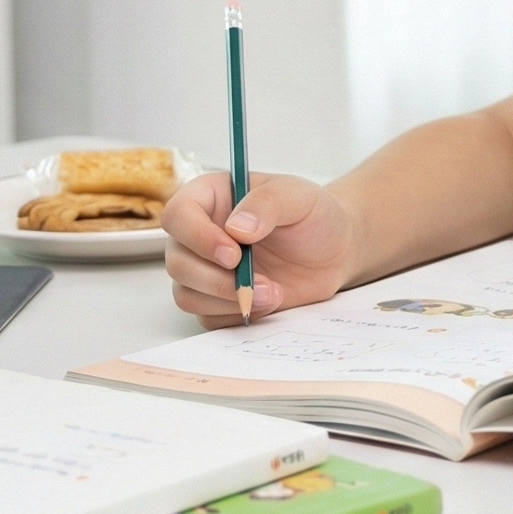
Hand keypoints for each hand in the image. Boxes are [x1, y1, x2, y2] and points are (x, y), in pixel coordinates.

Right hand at [160, 170, 359, 326]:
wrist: (335, 251)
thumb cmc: (314, 216)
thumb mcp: (299, 196)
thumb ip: (267, 204)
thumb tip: (237, 228)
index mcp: (211, 198)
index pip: (177, 215)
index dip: (197, 237)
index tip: (233, 254)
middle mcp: (200, 234)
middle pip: (177, 262)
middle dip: (217, 279)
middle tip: (259, 281)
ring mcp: (206, 269)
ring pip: (187, 294)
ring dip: (227, 300)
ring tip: (272, 292)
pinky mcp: (218, 299)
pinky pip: (207, 317)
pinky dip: (236, 314)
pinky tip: (267, 302)